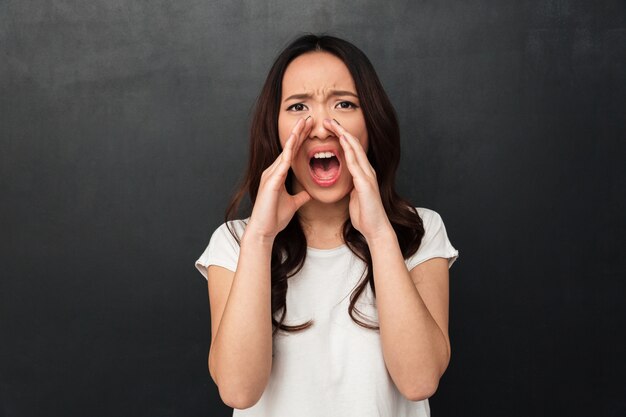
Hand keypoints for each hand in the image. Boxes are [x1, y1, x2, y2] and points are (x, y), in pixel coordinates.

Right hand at [246, 116, 312, 240]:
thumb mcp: (293, 204)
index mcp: (278, 174)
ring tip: (303, 123)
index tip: (310, 128)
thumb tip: (309, 193)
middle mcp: (273, 171)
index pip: (292, 152)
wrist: (264, 230)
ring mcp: (271, 175)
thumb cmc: (274, 218)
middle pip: (289, 147)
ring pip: (285, 152)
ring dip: (294, 137)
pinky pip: (282, 164)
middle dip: (299, 132)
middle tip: (309, 118)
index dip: (301, 140)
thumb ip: (300, 196)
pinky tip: (294, 143)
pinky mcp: (271, 182)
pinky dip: (289, 153)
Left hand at [323, 118, 392, 241]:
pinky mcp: (365, 184)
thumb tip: (348, 183)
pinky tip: (342, 143)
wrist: (376, 229)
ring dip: (344, 136)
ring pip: (356, 150)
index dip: (341, 138)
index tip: (330, 129)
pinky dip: (349, 152)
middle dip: (341, 131)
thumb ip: (352, 187)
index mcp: (363, 174)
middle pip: (354, 145)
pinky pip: (356, 164)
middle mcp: (367, 171)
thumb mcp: (355, 197)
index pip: (351, 150)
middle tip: (329, 120)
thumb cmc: (365, 215)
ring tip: (333, 125)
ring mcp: (368, 176)